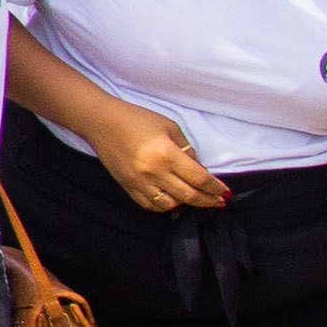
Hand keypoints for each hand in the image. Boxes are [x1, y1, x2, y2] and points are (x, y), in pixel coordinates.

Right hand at [90, 100, 226, 214]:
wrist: (101, 122)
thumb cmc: (136, 119)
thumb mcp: (169, 127)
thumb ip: (186, 149)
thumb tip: (197, 168)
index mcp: (166, 154)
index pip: (199, 178)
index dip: (216, 188)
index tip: (225, 192)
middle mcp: (153, 172)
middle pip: (189, 195)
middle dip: (208, 200)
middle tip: (219, 201)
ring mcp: (139, 181)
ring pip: (170, 205)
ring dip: (186, 204)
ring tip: (194, 199)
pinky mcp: (127, 186)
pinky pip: (149, 205)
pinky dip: (164, 207)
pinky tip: (172, 201)